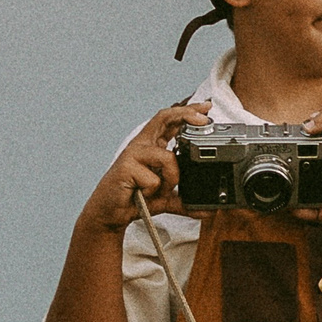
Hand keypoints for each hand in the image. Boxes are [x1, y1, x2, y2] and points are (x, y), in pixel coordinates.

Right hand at [84, 103, 209, 227]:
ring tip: (158, 191)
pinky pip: (154, 179)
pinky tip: (143, 193)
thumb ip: (186, 201)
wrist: (112, 213)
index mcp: (152, 146)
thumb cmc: (136, 200)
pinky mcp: (126, 166)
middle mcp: (143, 145)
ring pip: (168, 158)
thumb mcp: (167, 199)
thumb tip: (209, 210)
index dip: (187, 112)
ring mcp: (133, 153)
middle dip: (187, 114)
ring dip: (172, 179)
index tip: (206, 108)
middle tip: (205, 120)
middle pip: (165, 118)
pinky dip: (154, 191)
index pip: (170, 121)